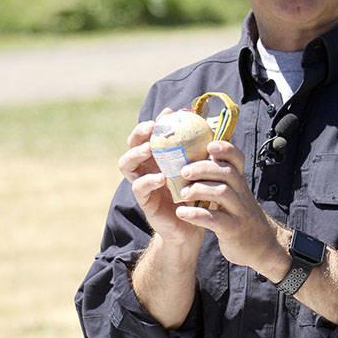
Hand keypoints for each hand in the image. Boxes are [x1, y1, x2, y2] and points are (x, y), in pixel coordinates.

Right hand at [118, 113, 203, 250]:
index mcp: (159, 156)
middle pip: (132, 143)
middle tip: (152, 127)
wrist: (194, 226)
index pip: (152, 133)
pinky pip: (138, 187)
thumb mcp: (201, 169)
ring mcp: (143, 182)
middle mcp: (147, 166)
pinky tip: (161, 178)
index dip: (159, 120)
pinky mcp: (144, 200)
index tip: (172, 112)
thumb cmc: (197, 194)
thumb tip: (211, 123)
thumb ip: (201, 149)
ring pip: (126, 163)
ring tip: (149, 149)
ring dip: (136, 153)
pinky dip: (147, 180)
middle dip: (140, 132)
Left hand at [175, 141, 290, 279]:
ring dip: (199, 190)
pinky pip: (214, 219)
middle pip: (226, 173)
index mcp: (240, 183)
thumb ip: (221, 181)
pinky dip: (196, 214)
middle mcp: (242, 194)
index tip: (209, 145)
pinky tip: (182, 213)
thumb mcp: (236, 196)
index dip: (225, 149)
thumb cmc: (241, 217)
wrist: (262, 246)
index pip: (237, 159)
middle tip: (183, 172)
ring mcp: (239, 212)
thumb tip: (197, 160)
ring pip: (222, 193)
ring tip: (182, 194)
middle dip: (203, 168)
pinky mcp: (233, 229)